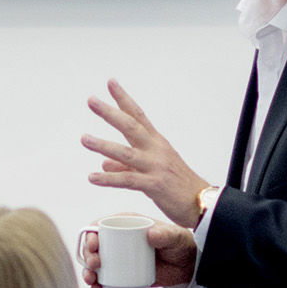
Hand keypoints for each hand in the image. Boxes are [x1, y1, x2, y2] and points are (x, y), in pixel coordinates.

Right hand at [76, 222, 199, 287]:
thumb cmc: (181, 245)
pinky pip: (104, 279)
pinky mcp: (122, 274)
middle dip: (87, 256)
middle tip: (95, 265)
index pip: (102, 225)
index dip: (91, 234)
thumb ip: (166, 234)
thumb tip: (150, 234)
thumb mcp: (175, 237)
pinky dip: (97, 285)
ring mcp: (119, 258)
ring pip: (96, 264)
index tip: (93, 245)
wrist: (186, 267)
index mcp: (126, 224)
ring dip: (88, 272)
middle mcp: (119, 240)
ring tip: (92, 281)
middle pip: (94, 246)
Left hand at [85, 80, 212, 228]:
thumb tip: (105, 163)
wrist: (202, 204)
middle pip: (131, 126)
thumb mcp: (152, 171)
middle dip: (110, 113)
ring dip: (103, 145)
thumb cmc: (178, 186)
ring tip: (85, 139)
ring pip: (126, 153)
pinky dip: (109, 179)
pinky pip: (128, 180)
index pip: (138, 116)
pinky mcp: (155, 185)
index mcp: (156, 143)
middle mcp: (156, 150)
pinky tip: (93, 177)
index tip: (111, 83)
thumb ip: (126, 166)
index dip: (123, 99)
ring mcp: (156, 166)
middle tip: (92, 100)